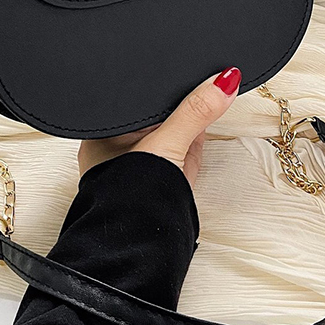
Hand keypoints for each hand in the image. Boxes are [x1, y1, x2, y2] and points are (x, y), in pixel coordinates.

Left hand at [77, 67, 240, 188]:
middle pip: (158, 115)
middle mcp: (117, 150)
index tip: (189, 74)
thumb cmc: (130, 200)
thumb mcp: (167, 144)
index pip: (137, 98)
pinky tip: (197, 141)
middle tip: (204, 87)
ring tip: (202, 111)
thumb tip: (223, 81)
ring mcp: (140, 168)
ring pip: (172, 135)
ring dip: (190, 125)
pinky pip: (180, 155)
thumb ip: (195, 112)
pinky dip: (192, 147)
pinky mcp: (160, 184)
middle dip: (181, 106)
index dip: (164, 86)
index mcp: (102, 133)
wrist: (139, 251)